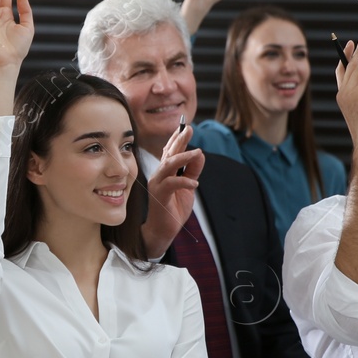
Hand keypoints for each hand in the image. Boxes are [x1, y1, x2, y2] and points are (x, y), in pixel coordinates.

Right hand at [140, 123, 202, 255]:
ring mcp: (158, 184)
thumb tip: (200, 154)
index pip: (170, 151)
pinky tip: (195, 183)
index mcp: (165, 172)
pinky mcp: (160, 195)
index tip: (184, 126)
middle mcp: (159, 175)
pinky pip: (172, 183)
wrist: (164, 230)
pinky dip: (184, 181)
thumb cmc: (174, 208)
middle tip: (189, 128)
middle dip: (179, 140)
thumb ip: (193, 171)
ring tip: (197, 152)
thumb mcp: (188, 187)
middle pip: (169, 153)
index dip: (177, 138)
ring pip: (168, 164)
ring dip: (183, 156)